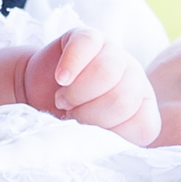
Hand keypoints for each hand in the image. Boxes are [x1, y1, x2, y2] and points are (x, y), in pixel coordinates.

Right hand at [23, 30, 160, 144]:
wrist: (36, 98)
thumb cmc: (67, 124)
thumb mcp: (90, 142)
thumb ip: (105, 144)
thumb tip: (105, 144)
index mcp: (144, 111)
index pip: (141, 126)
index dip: (107, 133)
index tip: (88, 133)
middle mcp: (137, 81)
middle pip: (122, 99)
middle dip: (88, 114)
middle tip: (71, 114)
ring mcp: (116, 54)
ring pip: (106, 71)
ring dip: (76, 93)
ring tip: (63, 99)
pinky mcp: (90, 37)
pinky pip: (87, 45)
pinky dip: (69, 65)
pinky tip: (60, 78)